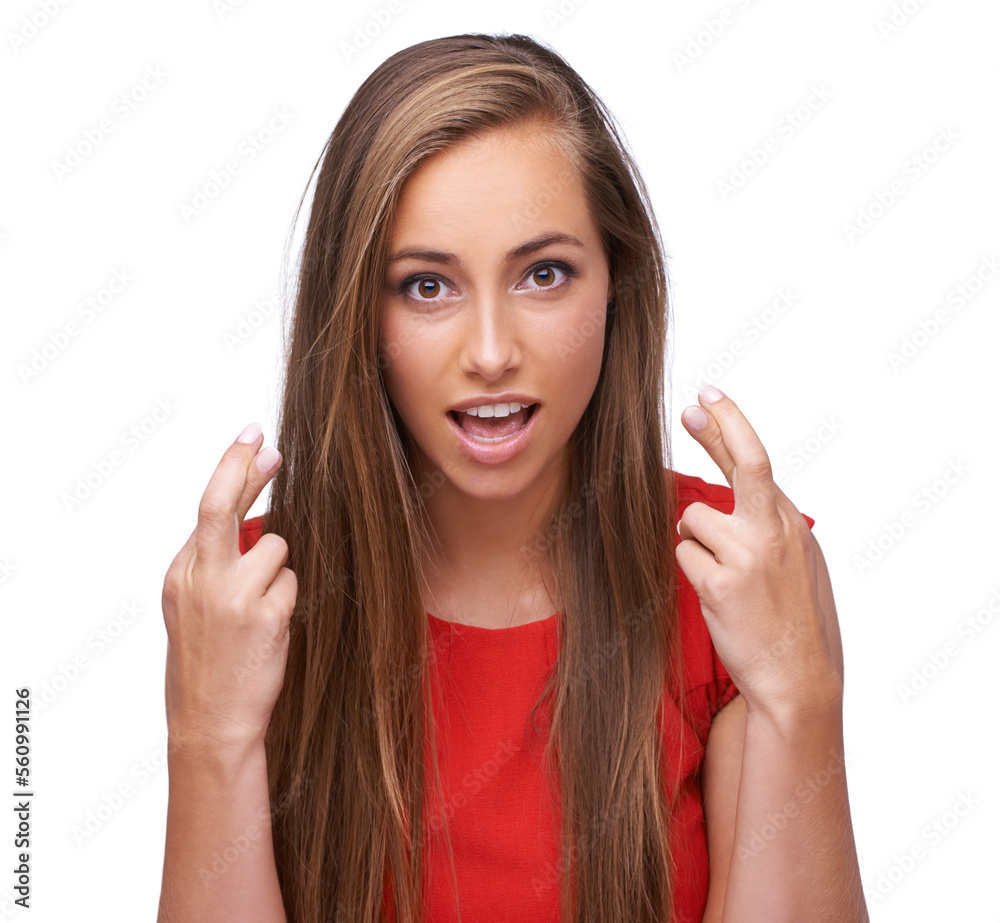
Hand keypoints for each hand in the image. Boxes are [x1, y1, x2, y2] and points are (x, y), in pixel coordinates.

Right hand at [161, 423, 296, 749]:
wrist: (211, 724)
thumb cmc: (206, 664)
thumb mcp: (190, 609)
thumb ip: (212, 563)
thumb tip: (254, 519)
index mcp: (179, 574)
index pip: (208, 507)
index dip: (232, 469)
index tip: (251, 439)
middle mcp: (201, 579)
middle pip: (224, 504)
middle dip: (246, 467)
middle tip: (267, 443)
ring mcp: (233, 596)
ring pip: (277, 548)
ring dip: (277, 571)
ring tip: (258, 613)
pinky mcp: (267, 615)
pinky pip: (292, 583)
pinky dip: (287, 598)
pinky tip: (269, 630)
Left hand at [676, 386, 840, 716]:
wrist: (797, 679)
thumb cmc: (792, 621)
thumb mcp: (798, 563)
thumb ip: (769, 523)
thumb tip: (730, 491)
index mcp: (791, 525)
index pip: (757, 462)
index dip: (731, 424)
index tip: (709, 397)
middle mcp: (775, 532)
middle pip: (744, 462)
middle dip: (716, 428)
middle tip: (691, 406)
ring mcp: (749, 556)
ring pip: (692, 520)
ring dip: (695, 542)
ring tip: (722, 576)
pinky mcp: (722, 583)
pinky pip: (684, 555)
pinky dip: (691, 570)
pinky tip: (717, 596)